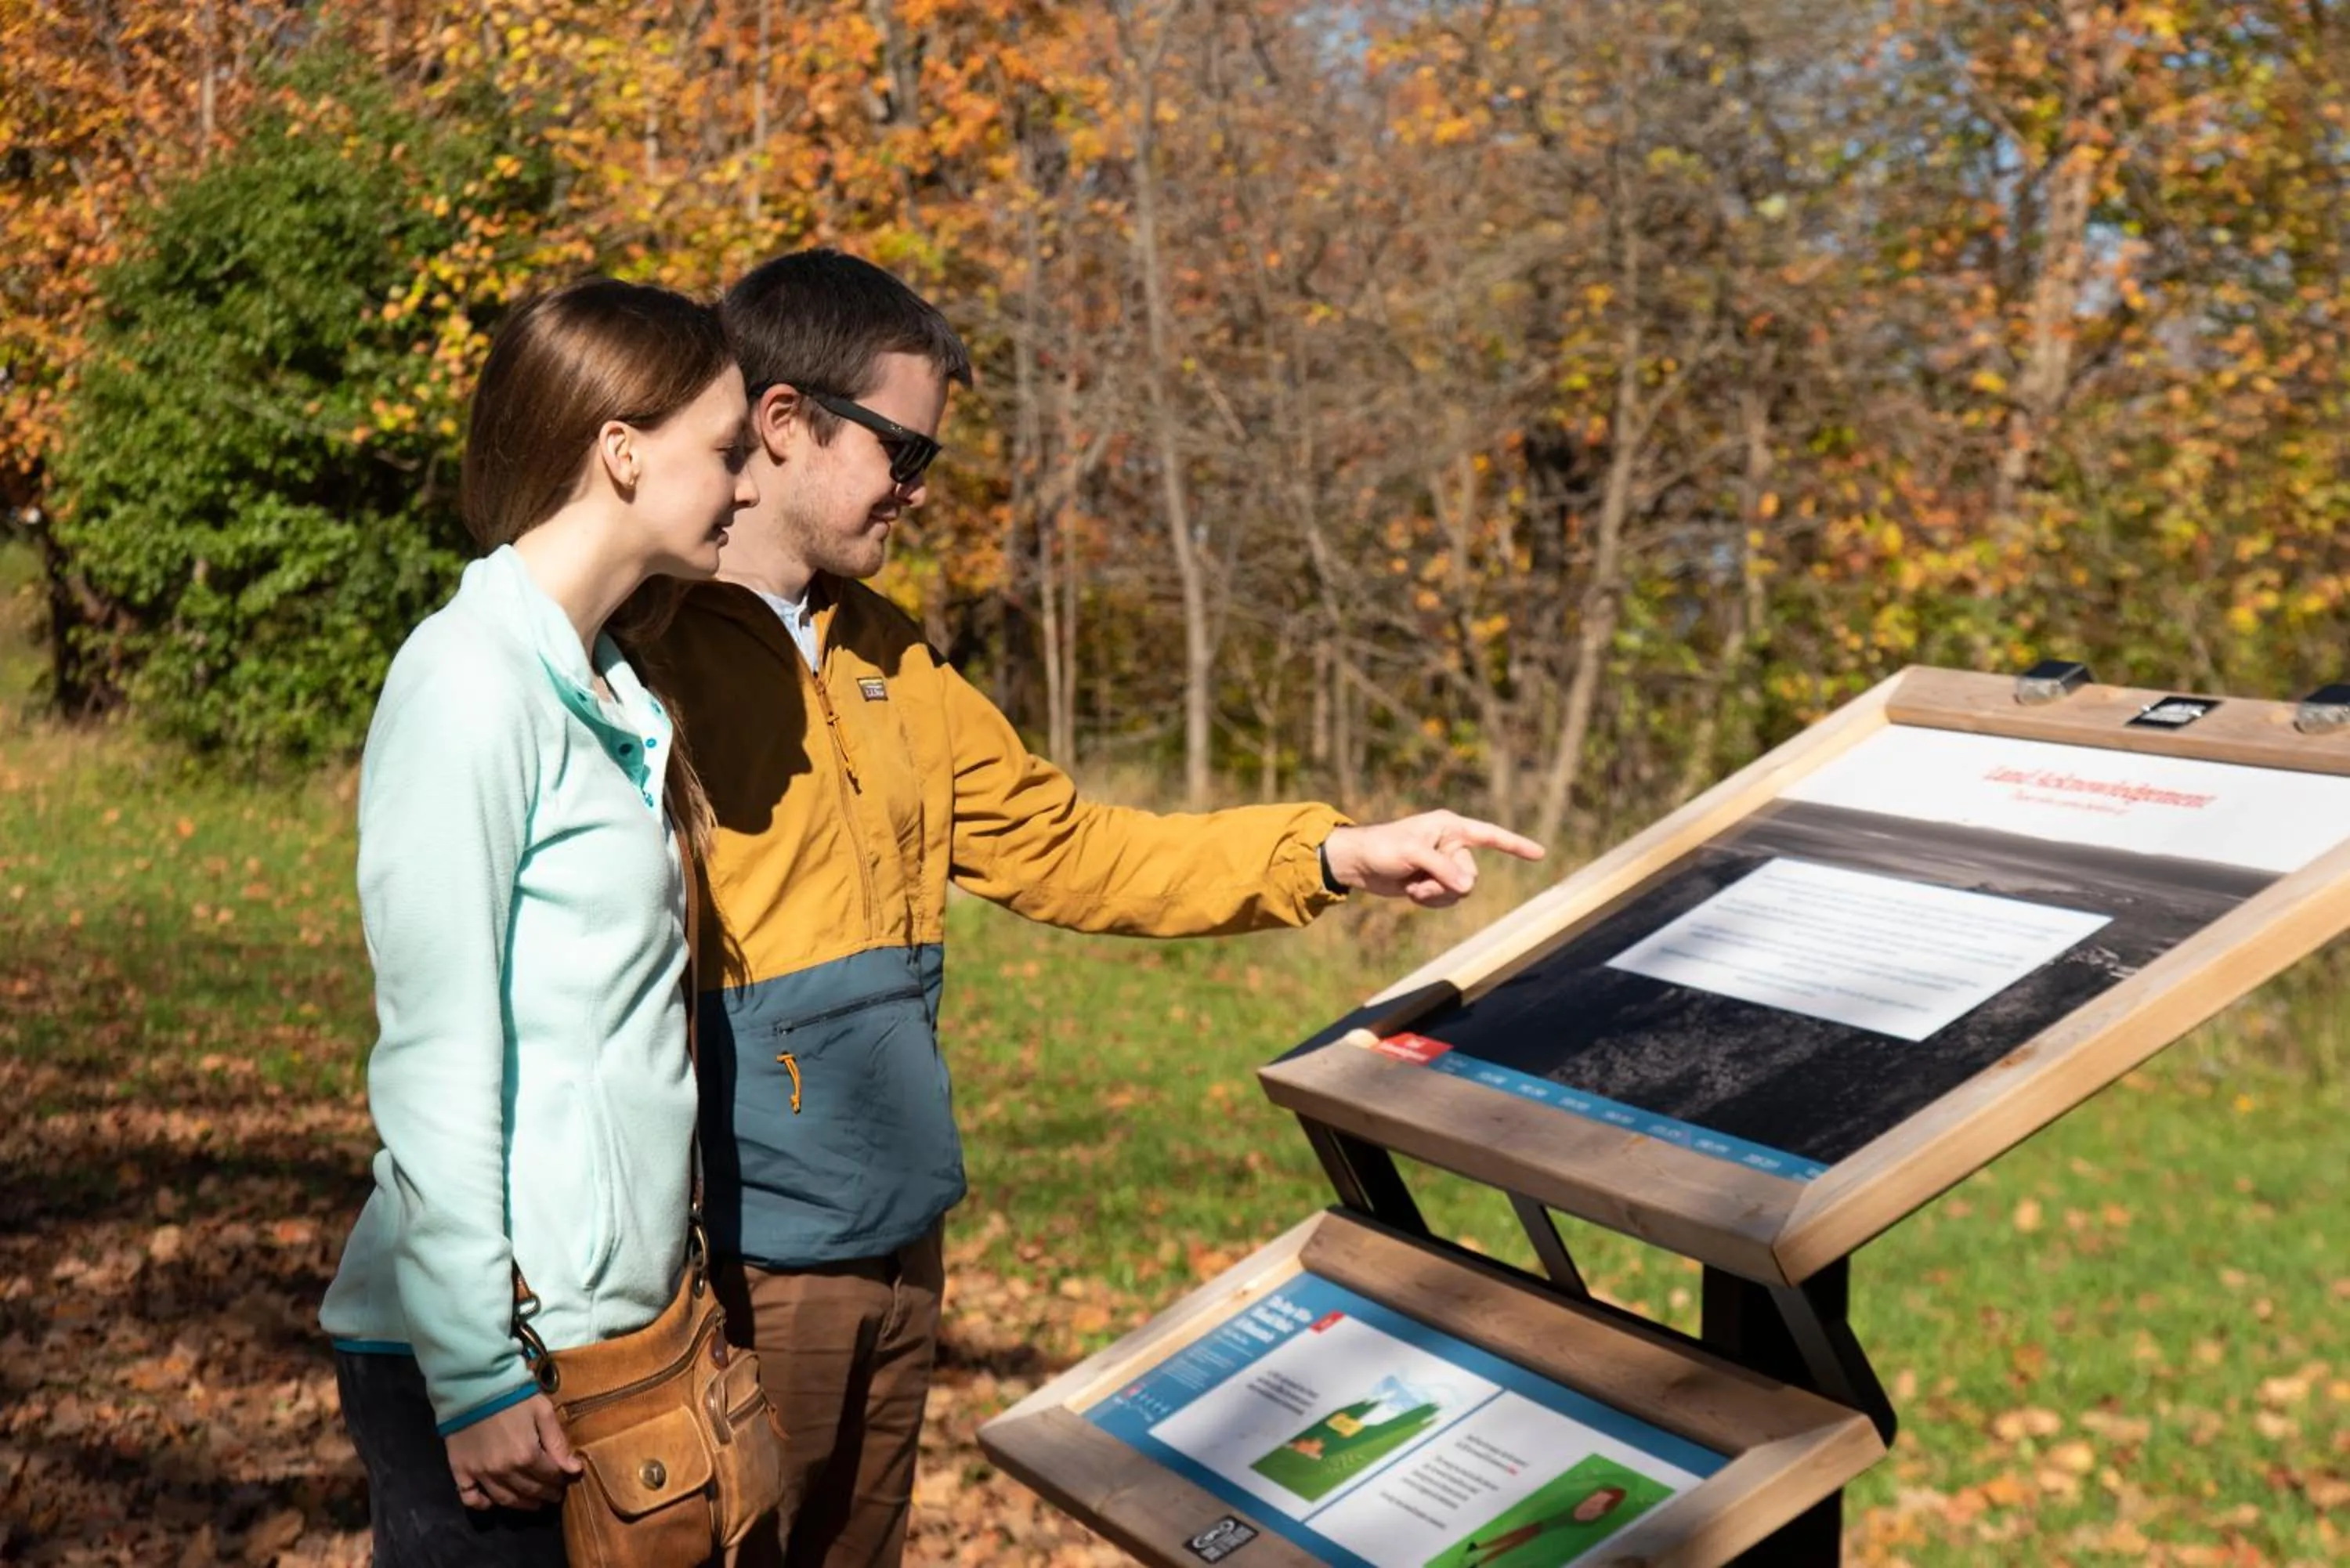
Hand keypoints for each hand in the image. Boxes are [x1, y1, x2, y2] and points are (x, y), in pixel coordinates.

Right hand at [445, 1393, 580, 1509]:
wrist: (473, 1383)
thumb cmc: (513, 1394)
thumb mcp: (542, 1411)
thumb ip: (558, 1442)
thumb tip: (574, 1470)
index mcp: (527, 1455)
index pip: (550, 1476)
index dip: (561, 1479)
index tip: (566, 1479)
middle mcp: (504, 1471)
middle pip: (530, 1490)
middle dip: (546, 1494)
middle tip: (554, 1494)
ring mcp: (480, 1473)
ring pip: (505, 1499)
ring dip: (522, 1504)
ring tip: (534, 1503)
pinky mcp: (461, 1471)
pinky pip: (469, 1497)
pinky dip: (481, 1504)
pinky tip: (491, 1503)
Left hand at [1321, 812, 1544, 908]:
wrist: (1357, 863)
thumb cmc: (1382, 848)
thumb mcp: (1411, 855)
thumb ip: (1441, 868)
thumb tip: (1467, 887)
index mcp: (1450, 827)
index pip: (1490, 835)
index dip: (1515, 845)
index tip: (1540, 853)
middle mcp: (1451, 844)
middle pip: (1472, 874)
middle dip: (1448, 884)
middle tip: (1420, 882)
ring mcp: (1443, 864)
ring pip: (1460, 890)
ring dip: (1437, 895)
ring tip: (1413, 888)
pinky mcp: (1433, 880)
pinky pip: (1447, 898)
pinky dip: (1431, 900)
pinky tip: (1411, 893)